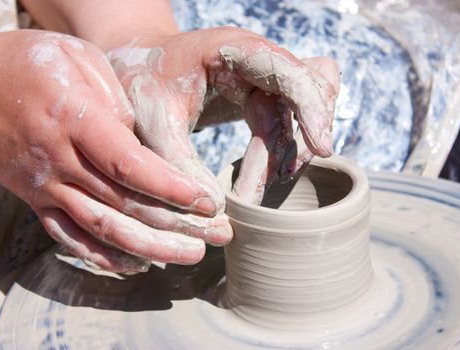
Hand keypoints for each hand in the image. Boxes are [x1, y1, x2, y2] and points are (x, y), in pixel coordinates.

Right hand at [0, 30, 230, 272]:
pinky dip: (103, 256)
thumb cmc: (29, 63)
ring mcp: (46, 187)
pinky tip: (137, 266)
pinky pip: (70, 238)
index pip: (130, 165)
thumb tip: (142, 142)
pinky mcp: (36, 200)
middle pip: (126, 204)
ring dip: (151, 248)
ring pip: (103, 229)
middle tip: (220, 234)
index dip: (171, 188)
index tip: (207, 202)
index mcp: (75, 122)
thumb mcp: (79, 58)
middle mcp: (61, 163)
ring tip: (191, 256)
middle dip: (178, 224)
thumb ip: (115, 101)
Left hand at [107, 27, 339, 203]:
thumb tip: (216, 212)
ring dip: (296, 145)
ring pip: (305, 107)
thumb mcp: (153, 122)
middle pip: (307, 91)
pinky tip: (272, 172)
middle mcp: (257, 59)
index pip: (290, 70)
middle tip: (276, 181)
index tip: (322, 149)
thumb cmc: (142, 83)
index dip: (312, 106)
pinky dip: (288, 145)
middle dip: (298, 139)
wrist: (136, 70)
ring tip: (274, 181)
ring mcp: (262, 76)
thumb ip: (179, 164)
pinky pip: (291, 118)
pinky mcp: (260, 95)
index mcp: (234, 51)